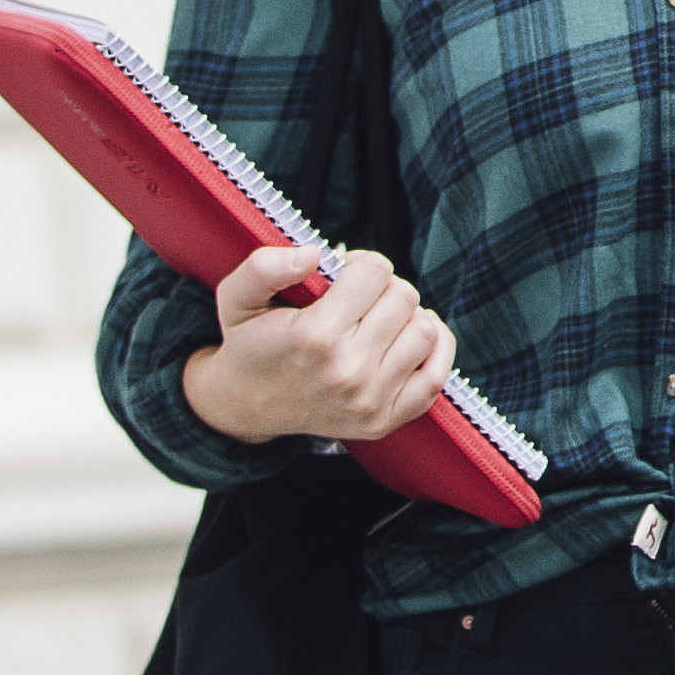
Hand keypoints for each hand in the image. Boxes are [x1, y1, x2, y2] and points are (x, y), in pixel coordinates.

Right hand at [182, 243, 454, 448]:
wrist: (245, 405)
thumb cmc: (250, 344)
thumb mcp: (238, 298)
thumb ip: (265, 267)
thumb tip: (314, 253)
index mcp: (315, 335)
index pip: (376, 272)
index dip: (360, 264)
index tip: (342, 276)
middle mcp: (348, 371)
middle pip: (404, 297)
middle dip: (383, 288)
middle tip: (357, 298)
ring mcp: (370, 400)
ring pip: (424, 330)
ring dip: (406, 317)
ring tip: (377, 319)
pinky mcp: (385, 420)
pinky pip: (437, 376)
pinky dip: (434, 349)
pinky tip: (408, 336)